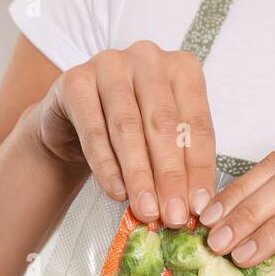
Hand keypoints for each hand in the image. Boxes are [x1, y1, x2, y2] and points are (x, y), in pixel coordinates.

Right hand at [34, 41, 214, 226]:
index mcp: (182, 69)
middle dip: (170, 177)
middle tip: (173, 216)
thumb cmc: (130, 133)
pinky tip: (117, 192)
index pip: (196, 125)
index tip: (200, 208)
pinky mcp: (75, 80)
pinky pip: (93, 130)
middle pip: (163, 125)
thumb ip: (181, 166)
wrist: (74, 127)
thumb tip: (197, 207)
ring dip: (139, 175)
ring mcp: (109, 64)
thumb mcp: (163, 144)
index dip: (199, 170)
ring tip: (147, 211)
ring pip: (128, 128)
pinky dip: (106, 166)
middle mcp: (148, 58)